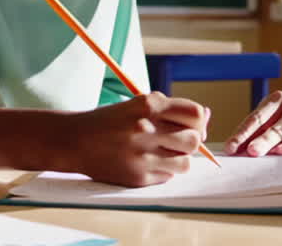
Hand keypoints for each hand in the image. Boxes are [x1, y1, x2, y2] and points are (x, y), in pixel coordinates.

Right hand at [64, 92, 208, 186]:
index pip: (195, 113)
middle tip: (176, 142)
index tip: (192, 126)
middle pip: (194, 140)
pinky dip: (163, 171)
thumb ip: (172, 110)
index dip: (198, 122)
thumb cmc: (112, 121)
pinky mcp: (137, 176)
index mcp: (148, 104)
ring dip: (178, 159)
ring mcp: (141, 154)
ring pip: (185, 163)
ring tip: (161, 153)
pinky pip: (167, 176)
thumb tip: (206, 117)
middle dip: (190, 142)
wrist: (74, 140)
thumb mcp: (139, 106)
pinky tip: (147, 162)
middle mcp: (146, 128)